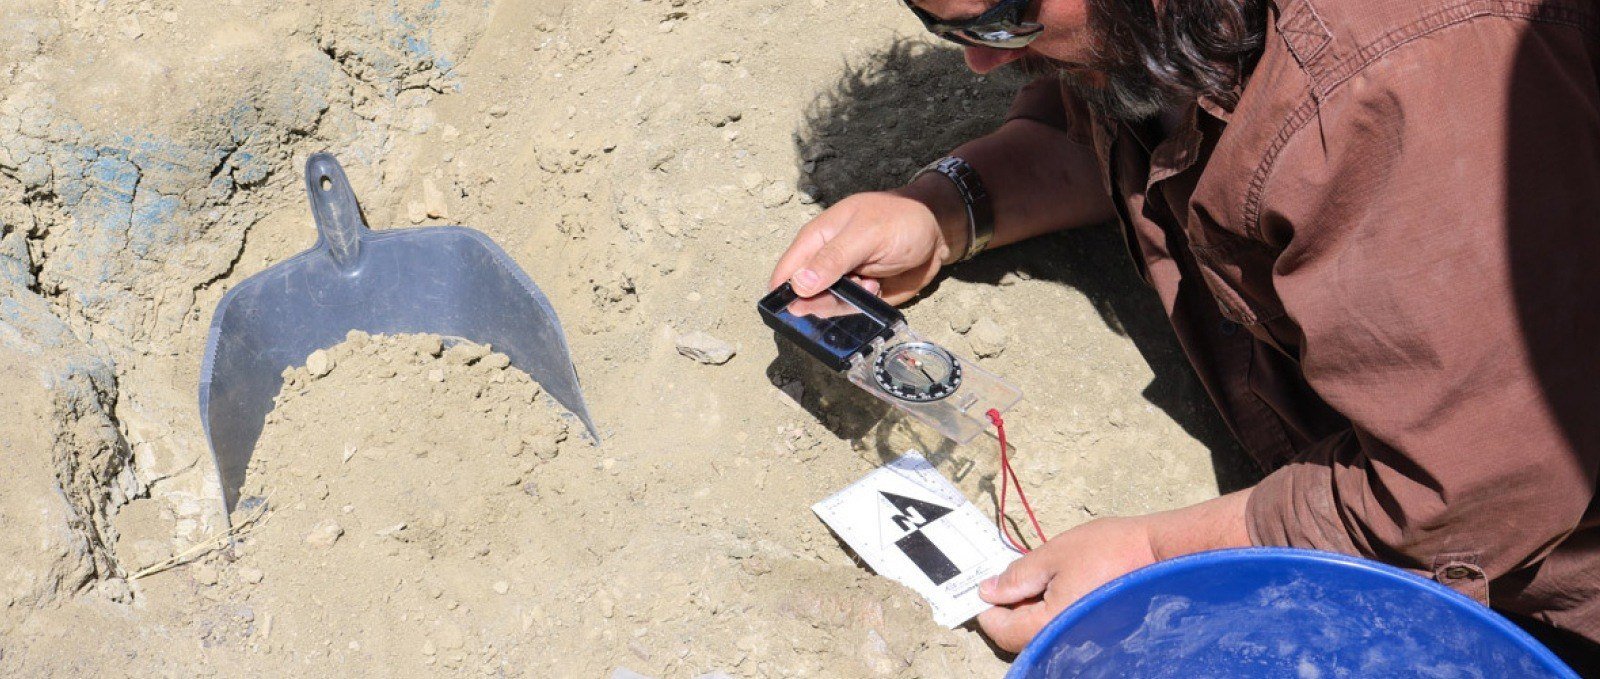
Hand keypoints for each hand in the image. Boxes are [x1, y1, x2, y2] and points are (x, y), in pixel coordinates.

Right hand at [768, 179, 964, 304]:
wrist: (936, 232)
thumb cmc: (900, 221)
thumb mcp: (866, 235)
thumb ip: (833, 259)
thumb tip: (798, 284)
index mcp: (816, 240)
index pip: (786, 271)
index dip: (784, 292)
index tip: (793, 308)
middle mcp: (824, 263)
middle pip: (804, 296)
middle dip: (821, 301)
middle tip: (850, 288)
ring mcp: (842, 281)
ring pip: (827, 307)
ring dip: (845, 303)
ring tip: (869, 282)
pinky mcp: (861, 296)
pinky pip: (849, 312)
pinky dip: (861, 306)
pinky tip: (876, 287)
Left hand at [976, 517, 1157, 652]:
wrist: (1161, 554)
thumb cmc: (1111, 549)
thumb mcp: (1054, 554)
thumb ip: (1018, 575)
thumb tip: (989, 591)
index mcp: (1051, 622)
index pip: (1004, 631)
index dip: (987, 612)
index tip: (983, 593)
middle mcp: (1068, 639)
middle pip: (1022, 638)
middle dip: (1009, 612)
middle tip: (1009, 583)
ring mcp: (1087, 640)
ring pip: (1044, 635)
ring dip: (1031, 613)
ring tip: (1037, 582)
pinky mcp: (1101, 635)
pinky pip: (1064, 631)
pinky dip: (1052, 614)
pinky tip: (1058, 590)